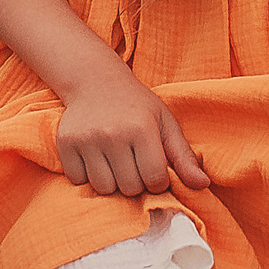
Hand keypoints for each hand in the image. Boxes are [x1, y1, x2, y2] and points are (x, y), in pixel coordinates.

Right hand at [54, 66, 209, 195]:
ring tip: (115, 162)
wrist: (94, 80)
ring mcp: (87, 140)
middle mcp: (113, 135)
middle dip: (136, 182)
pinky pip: (78, 181)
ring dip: (112, 182)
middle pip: (130, 188)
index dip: (158, 180)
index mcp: (142, 129)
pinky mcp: (66, 144)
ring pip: (104, 188)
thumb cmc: (137, 105)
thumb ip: (183, 156)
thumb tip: (203, 185)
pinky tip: (95, 158)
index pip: (155, 180)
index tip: (154, 167)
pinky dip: (87, 176)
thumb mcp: (165, 123)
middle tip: (133, 163)